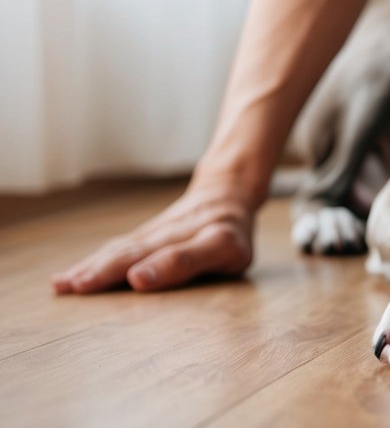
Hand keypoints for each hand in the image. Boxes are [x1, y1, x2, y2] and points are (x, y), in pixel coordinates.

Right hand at [51, 173, 255, 292]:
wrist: (224, 194)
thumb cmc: (231, 237)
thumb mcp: (234, 251)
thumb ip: (203, 264)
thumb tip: (156, 281)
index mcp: (220, 239)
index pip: (193, 253)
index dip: (167, 265)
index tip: (137, 279)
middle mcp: (186, 230)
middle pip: (146, 250)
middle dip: (113, 269)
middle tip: (82, 285)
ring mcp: (161, 229)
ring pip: (125, 249)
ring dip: (94, 267)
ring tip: (66, 284)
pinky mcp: (143, 233)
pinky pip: (116, 249)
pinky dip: (90, 264)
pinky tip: (64, 280)